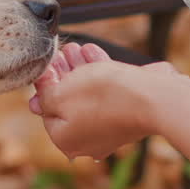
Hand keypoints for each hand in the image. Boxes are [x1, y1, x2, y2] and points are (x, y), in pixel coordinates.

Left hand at [30, 43, 189, 162]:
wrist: (151, 98)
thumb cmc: (101, 97)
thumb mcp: (60, 94)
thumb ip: (44, 94)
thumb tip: (38, 93)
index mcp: (66, 140)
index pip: (46, 112)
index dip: (44, 87)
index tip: (45, 67)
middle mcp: (87, 140)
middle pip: (68, 102)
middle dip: (62, 74)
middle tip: (58, 54)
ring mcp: (109, 129)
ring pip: (89, 94)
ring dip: (79, 69)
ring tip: (73, 48)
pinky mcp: (127, 114)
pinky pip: (108, 93)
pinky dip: (99, 73)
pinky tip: (91, 51)